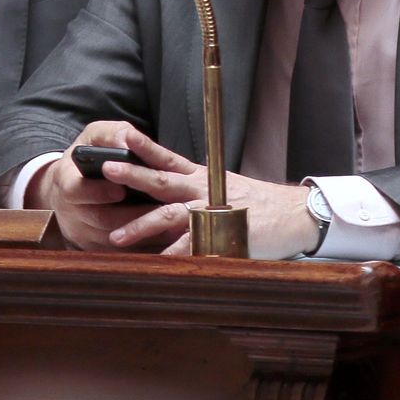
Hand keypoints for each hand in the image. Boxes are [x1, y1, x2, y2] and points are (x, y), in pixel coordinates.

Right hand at [25, 120, 156, 250]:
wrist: (72, 183)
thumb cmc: (89, 154)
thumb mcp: (96, 136)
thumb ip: (113, 135)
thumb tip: (129, 140)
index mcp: (65, 179)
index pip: (75, 190)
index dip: (97, 193)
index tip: (121, 190)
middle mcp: (68, 209)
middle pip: (98, 219)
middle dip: (130, 217)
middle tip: (158, 211)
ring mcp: (79, 231)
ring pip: (110, 240)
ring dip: (140, 234)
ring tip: (168, 224)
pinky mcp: (92, 246)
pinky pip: (117, 253)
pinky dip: (141, 247)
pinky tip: (164, 238)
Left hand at [105, 126, 319, 258]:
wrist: (293, 214)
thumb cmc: (259, 204)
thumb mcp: (227, 186)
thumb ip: (200, 189)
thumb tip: (175, 193)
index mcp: (203, 176)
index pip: (168, 157)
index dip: (145, 147)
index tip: (122, 136)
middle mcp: (204, 188)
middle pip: (162, 179)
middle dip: (132, 174)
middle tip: (107, 169)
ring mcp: (211, 210)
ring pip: (169, 214)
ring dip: (141, 225)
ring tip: (115, 236)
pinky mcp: (220, 234)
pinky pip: (190, 246)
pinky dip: (172, 255)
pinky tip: (155, 263)